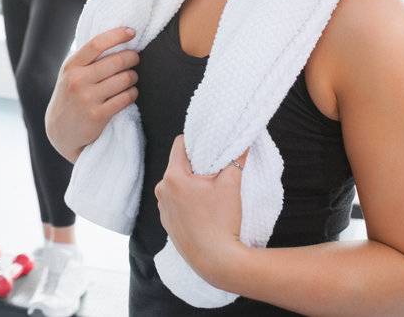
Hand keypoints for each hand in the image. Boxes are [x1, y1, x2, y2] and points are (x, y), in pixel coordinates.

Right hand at [45, 26, 139, 161]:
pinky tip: (130, 93)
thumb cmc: (70, 96)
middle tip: (135, 58)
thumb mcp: (70, 74)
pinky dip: (132, 94)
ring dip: (133, 77)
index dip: (117, 35)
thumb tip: (115, 38)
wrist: (60, 130)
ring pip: (124, 80)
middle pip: (116, 61)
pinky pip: (125, 98)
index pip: (96, 44)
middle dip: (132, 57)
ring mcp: (87, 98)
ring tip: (131, 78)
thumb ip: (87, 59)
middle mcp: (77, 80)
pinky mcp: (97, 115)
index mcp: (71, 66)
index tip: (132, 32)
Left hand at [156, 135, 245, 283]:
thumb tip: (242, 141)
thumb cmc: (222, 222)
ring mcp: (163, 209)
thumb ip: (236, 158)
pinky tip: (205, 211)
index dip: (197, 142)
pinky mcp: (168, 223)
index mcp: (172, 177)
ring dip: (192, 185)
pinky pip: (176, 203)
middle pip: (179, 166)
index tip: (211, 146)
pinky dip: (188, 201)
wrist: (217, 261)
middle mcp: (161, 191)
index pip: (180, 145)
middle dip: (197, 166)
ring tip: (212, 194)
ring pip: (178, 185)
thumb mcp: (231, 185)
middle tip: (216, 172)